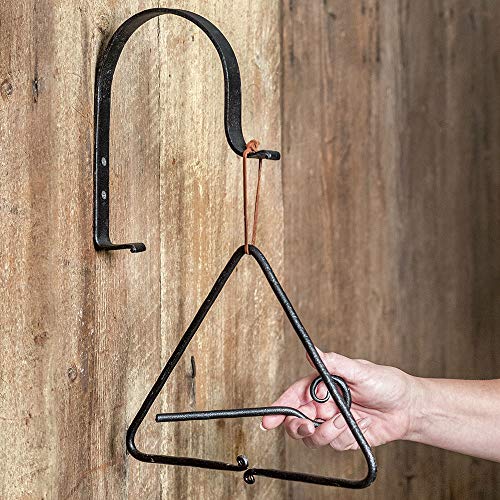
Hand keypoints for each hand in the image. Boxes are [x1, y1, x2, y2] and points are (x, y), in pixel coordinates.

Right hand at [261, 349, 420, 450]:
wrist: (408, 408)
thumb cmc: (386, 383)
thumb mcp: (359, 370)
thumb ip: (333, 363)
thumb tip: (312, 351)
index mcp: (322, 385)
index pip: (294, 396)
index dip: (280, 408)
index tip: (269, 420)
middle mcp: (324, 404)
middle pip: (297, 420)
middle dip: (299, 425)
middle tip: (311, 424)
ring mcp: (333, 422)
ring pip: (312, 436)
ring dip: (326, 432)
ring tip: (344, 421)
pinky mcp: (344, 437)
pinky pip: (333, 444)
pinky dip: (343, 438)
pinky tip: (356, 426)